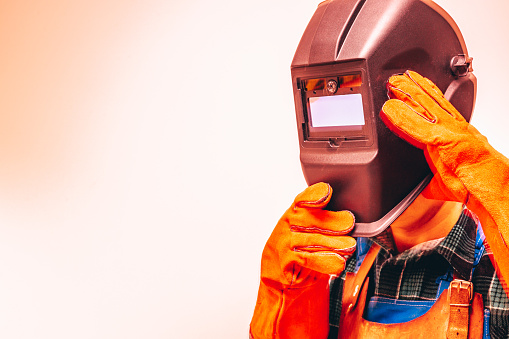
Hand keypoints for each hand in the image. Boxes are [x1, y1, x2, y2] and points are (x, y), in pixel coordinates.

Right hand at [262, 182, 355, 287]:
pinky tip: (339, 262)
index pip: (303, 200)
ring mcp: (285, 242)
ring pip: (312, 240)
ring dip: (334, 243)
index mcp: (295, 212)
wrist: (281, 274)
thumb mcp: (310, 231)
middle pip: (310, 219)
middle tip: (349, 223)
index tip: (327, 192)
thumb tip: (349, 219)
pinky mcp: (286, 260)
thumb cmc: (300, 248)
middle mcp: (288, 224)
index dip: (314, 195)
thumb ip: (326, 222)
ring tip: (349, 246)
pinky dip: (326, 262)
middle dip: (332, 221)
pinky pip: (308, 260)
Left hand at [380, 70, 508, 294]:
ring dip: (405, 94)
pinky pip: (415, 125)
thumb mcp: (449, 178)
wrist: (490, 186)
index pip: (440, 107)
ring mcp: (447, 130)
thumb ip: (434, 177)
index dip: (426, 93)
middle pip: (430, 100)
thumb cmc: (475, 183)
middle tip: (396, 79)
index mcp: (458, 132)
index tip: (414, 84)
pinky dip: (400, 117)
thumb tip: (423, 185)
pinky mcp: (440, 139)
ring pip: (423, 105)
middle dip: (412, 88)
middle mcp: (454, 126)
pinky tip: (388, 110)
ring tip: (392, 84)